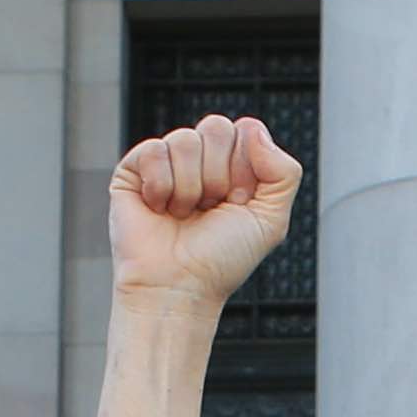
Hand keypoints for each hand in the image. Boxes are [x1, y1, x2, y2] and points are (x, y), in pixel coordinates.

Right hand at [106, 114, 301, 308]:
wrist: (178, 288)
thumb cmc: (222, 260)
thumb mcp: (271, 219)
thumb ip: (284, 171)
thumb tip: (252, 128)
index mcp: (234, 165)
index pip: (245, 130)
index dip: (245, 169)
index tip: (238, 203)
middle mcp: (200, 160)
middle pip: (216, 127)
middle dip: (218, 175)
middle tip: (210, 208)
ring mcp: (167, 162)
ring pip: (185, 139)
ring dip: (189, 187)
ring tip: (183, 214)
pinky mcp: (133, 170)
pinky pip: (153, 150)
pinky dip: (161, 186)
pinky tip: (159, 209)